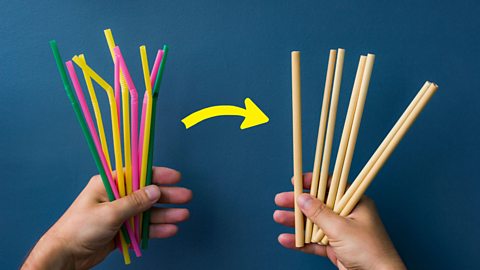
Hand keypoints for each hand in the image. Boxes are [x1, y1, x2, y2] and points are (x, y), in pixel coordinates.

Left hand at [22, 167, 191, 269]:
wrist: (65, 256)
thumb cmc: (79, 229)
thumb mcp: (110, 212)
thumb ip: (135, 202)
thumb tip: (155, 191)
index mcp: (108, 184)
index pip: (137, 174)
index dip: (158, 174)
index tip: (176, 176)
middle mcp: (115, 197)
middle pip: (147, 193)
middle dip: (167, 196)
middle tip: (186, 197)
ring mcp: (119, 214)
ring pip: (147, 212)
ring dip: (165, 214)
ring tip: (183, 215)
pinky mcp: (121, 231)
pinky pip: (143, 228)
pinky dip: (156, 229)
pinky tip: (170, 229)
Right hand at [274, 173, 405, 269]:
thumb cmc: (368, 250)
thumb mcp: (340, 228)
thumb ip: (319, 213)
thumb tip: (302, 198)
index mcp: (355, 203)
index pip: (332, 185)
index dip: (314, 181)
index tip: (296, 181)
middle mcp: (347, 215)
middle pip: (318, 204)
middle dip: (298, 203)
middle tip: (280, 200)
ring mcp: (340, 232)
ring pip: (314, 223)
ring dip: (296, 222)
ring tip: (278, 217)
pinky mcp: (335, 248)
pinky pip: (314, 242)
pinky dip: (300, 241)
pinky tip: (286, 239)